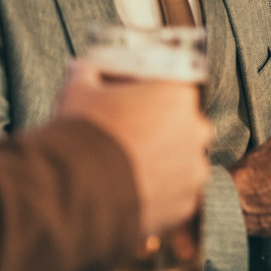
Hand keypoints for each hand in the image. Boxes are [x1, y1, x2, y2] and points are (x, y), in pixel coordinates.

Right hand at [55, 58, 211, 239]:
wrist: (74, 187)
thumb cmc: (82, 131)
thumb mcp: (78, 91)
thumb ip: (86, 73)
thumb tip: (80, 67)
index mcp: (179, 95)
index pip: (173, 93)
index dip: (151, 102)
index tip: (133, 111)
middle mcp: (196, 130)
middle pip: (183, 128)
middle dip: (161, 135)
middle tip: (131, 143)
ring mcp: (194, 168)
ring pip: (182, 164)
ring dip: (163, 167)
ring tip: (129, 172)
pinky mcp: (187, 202)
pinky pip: (178, 196)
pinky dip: (160, 196)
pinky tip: (134, 194)